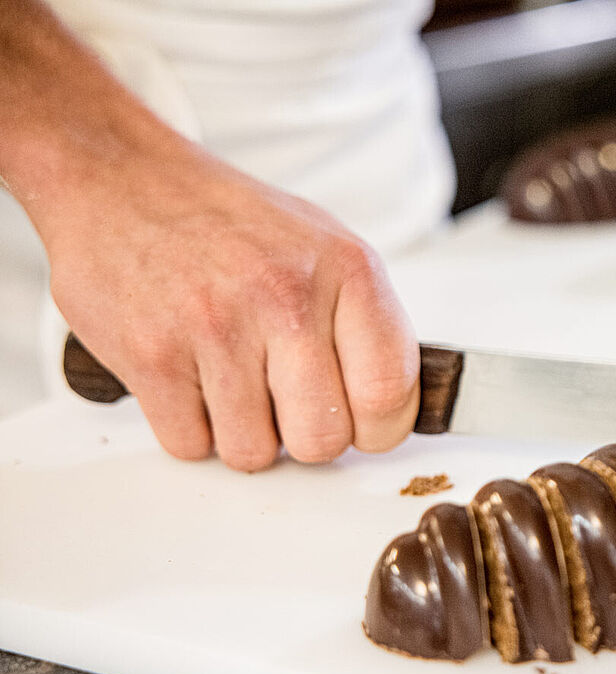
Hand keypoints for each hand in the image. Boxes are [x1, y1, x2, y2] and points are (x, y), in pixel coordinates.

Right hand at [43, 139, 419, 470]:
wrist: (119, 178)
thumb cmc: (228, 222)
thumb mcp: (324, 247)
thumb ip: (366, 325)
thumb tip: (396, 408)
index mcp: (346, 269)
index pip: (390, 391)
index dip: (378, 428)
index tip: (361, 423)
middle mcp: (286, 296)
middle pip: (323, 440)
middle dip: (305, 437)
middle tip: (287, 403)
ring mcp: (216, 326)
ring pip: (254, 454)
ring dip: (243, 432)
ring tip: (231, 377)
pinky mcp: (151, 355)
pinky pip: (190, 445)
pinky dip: (190, 427)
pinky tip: (191, 375)